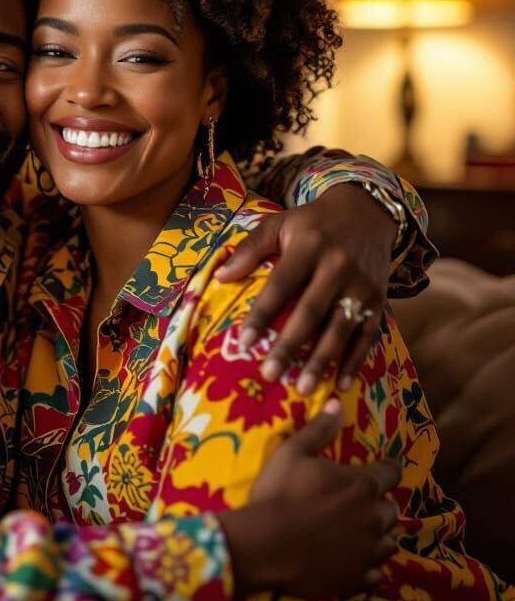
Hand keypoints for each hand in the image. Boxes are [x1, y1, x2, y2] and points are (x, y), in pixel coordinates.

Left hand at [216, 184, 395, 392]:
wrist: (367, 212)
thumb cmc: (312, 223)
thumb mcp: (279, 224)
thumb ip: (250, 249)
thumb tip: (221, 277)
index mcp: (308, 247)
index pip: (281, 285)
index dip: (262, 314)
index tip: (245, 341)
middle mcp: (337, 267)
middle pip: (311, 312)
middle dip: (290, 346)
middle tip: (270, 374)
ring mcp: (362, 285)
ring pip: (340, 329)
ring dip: (321, 361)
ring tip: (302, 388)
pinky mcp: (379, 300)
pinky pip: (368, 335)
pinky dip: (355, 361)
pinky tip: (341, 385)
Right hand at [219, 400, 400, 598]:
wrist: (265, 544)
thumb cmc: (279, 493)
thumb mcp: (293, 452)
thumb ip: (319, 429)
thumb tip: (338, 403)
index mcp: (361, 485)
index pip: (390, 472)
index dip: (386, 469)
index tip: (380, 469)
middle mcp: (373, 518)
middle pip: (391, 508)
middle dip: (379, 503)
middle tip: (359, 501)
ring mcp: (368, 552)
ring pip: (389, 541)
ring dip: (378, 534)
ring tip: (360, 532)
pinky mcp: (358, 579)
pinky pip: (376, 572)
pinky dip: (368, 564)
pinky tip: (353, 559)